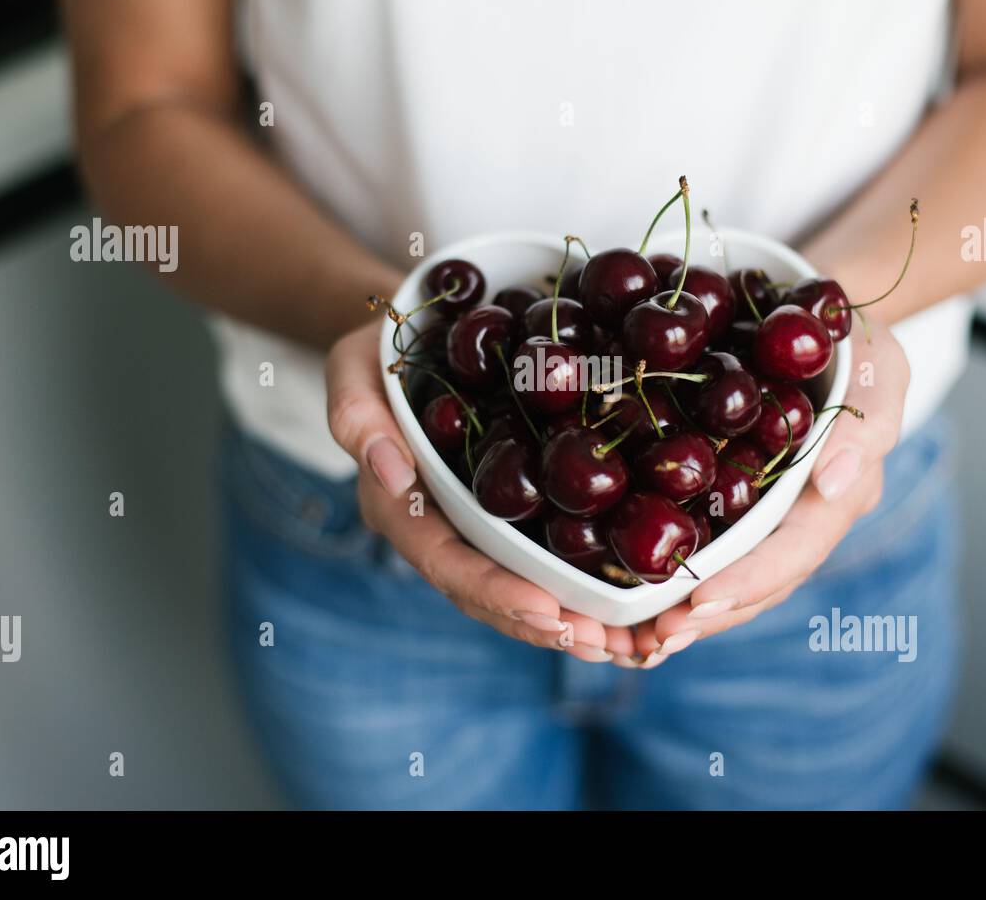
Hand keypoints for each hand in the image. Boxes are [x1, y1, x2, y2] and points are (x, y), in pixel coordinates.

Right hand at [326, 321, 638, 663]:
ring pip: (522, 588)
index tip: (546, 610)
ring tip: (626, 644)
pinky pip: (546, 557)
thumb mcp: (354, 369)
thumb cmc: (382, 355)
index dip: (494, 592)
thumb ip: (358, 416)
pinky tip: (631, 608)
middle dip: (545, 625)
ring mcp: (478, 527)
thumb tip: (392, 472)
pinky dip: (584, 586)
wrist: (415, 341)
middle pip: (490, 595)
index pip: (446, 563)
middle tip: (603, 643)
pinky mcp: (514, 513)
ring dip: (572, 622)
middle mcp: (442, 531)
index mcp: (400, 509)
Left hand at [630, 322, 910, 665]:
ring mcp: (753, 510)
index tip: (698, 605)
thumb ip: (866, 426)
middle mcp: (790, 518)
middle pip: (750, 584)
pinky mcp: (717, 490)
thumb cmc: (856, 344)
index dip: (748, 583)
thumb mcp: (879, 369)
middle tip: (649, 640)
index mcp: (832, 500)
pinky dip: (653, 562)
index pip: (792, 553)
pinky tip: (608, 582)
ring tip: (623, 637)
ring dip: (672, 608)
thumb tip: (835, 483)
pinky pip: (687, 533)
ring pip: (716, 572)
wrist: (812, 316)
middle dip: (702, 617)